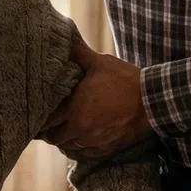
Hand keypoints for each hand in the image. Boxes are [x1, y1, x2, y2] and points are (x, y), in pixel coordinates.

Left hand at [44, 33, 151, 156]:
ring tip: (65, 128)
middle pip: (55, 138)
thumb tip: (65, 38)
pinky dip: (82, 146)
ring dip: (66, 138)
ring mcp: (94, 141)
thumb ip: (79, 54)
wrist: (152, 101)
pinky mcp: (107, 148)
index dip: (40, 120)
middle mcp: (80, 130)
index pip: (47, 122)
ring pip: (70, 146)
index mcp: (74, 110)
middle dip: (51, 131)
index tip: (38, 116)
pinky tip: (83, 137)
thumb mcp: (100, 63)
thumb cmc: (125, 80)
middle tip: (50, 123)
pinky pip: (87, 152)